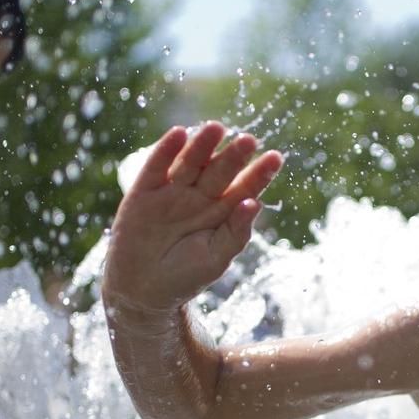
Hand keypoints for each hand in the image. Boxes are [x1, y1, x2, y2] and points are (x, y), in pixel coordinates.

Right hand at [102, 122, 282, 315]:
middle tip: (249, 140)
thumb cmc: (186, 277)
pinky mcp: (144, 191)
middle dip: (233, 156)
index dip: (259, 173)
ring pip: (190, 163)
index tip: (275, 158)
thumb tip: (255, 203)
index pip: (244, 186)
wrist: (143, 290)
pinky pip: (156, 167)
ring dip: (202, 145)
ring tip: (216, 128)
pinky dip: (166, 150)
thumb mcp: (216, 259)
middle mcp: (199, 196)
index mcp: (222, 210)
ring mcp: (172, 191)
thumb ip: (237, 233)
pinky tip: (179, 134)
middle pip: (219, 171)